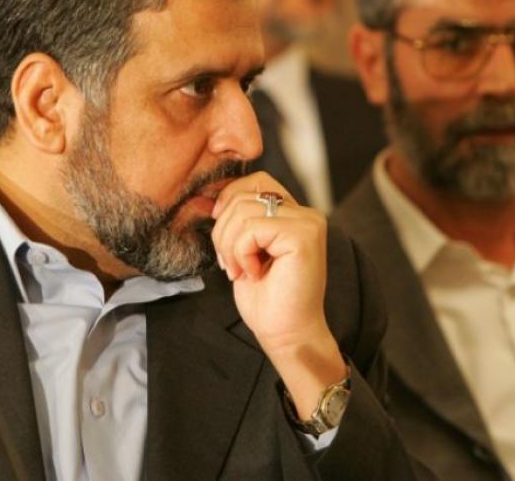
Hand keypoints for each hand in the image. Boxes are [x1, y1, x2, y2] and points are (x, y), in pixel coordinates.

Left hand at [211, 172, 346, 417]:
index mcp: (294, 213)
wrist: (285, 334)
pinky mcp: (303, 236)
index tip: (223, 238)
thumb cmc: (266, 298)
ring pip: (243, 212)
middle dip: (224, 231)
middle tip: (231, 264)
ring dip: (231, 246)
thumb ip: (236, 219)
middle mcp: (306, 213)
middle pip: (244, 195)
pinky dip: (242, 253)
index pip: (254, 181)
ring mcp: (308, 223)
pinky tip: (254, 273)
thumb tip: (207, 197)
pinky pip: (252, 228)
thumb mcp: (243, 249)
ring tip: (242, 270)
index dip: (229, 202)